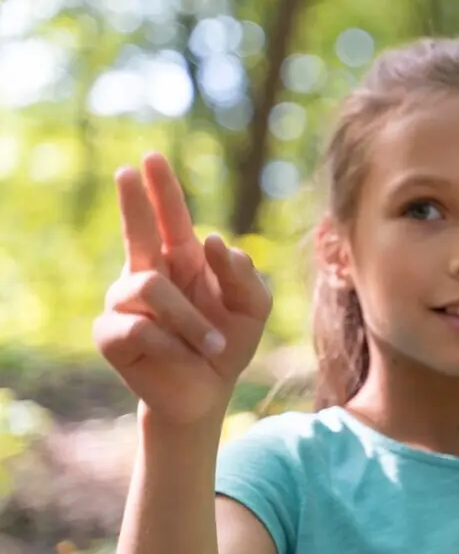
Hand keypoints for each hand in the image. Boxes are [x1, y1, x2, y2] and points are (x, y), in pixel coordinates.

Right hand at [93, 153, 272, 425]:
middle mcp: (148, 274)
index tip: (151, 159)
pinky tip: (184, 356)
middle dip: (135, 201)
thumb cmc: (228, 343)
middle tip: (129, 170)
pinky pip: (141, 327)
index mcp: (183, 262)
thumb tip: (213, 240)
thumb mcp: (253, 308)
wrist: (207, 394)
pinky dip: (173, 344)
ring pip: (151, 289)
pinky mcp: (111, 334)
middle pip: (138, 232)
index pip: (170, 219)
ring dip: (192, 320)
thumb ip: (244, 275)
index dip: (161, 190)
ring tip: (216, 344)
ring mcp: (124, 303)